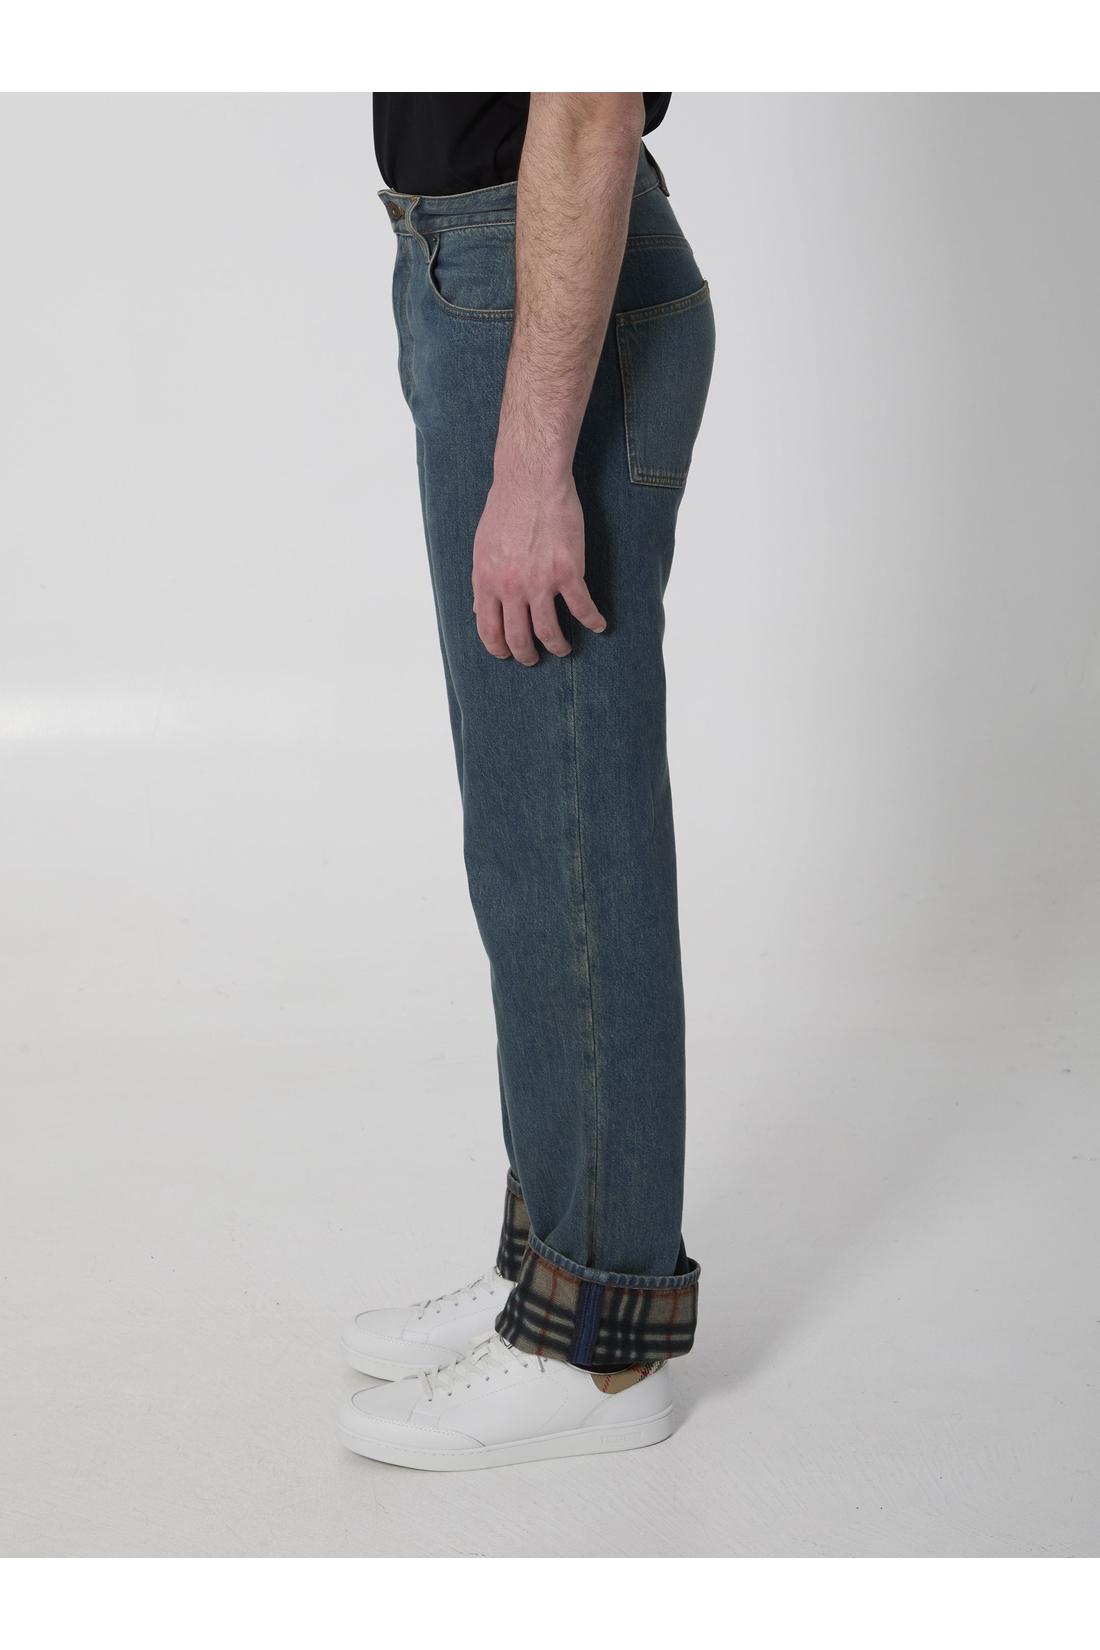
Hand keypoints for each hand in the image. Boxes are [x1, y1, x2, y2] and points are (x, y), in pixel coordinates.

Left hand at [471, 470, 606, 664]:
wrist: (531, 481)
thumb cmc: (506, 509)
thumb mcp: (483, 548)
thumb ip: (484, 581)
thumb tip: (479, 610)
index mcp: (487, 581)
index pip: (489, 630)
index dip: (498, 648)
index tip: (506, 655)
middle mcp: (511, 588)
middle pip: (519, 638)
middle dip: (526, 655)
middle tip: (533, 659)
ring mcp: (541, 582)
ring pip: (549, 632)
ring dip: (558, 646)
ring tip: (564, 649)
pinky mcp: (568, 572)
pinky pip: (582, 608)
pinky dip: (592, 621)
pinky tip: (599, 625)